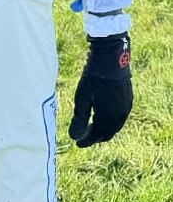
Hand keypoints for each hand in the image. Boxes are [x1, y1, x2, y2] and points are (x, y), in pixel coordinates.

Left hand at [69, 33, 131, 147]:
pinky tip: (101, 114)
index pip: (98, 136)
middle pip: (107, 133)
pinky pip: (118, 117)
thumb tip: (73, 137)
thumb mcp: (82, 98)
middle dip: (94, 136)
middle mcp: (121, 115)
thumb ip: (78, 119)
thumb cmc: (93, 77)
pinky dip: (109, 120)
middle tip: (83, 137)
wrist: (110, 58)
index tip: (77, 143)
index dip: (86, 141)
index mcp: (109, 117)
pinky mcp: (128, 99)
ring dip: (102, 128)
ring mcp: (126, 107)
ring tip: (90, 127)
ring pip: (114, 125)